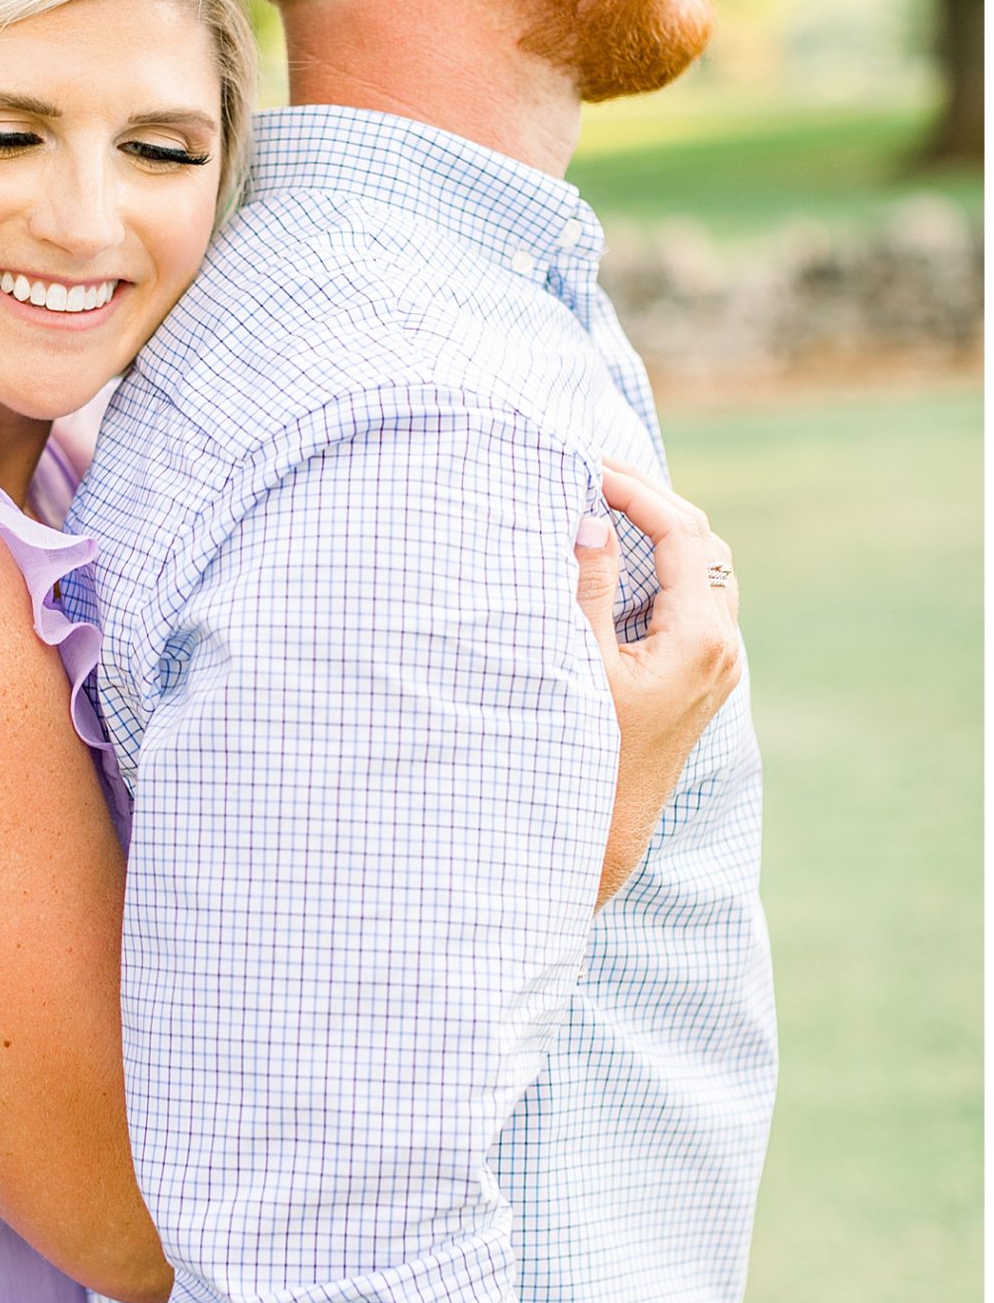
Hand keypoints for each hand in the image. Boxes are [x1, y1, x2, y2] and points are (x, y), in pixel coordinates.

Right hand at [574, 460, 742, 907]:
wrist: (608, 833)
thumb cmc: (587, 755)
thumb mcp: (579, 667)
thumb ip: (586, 591)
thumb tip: (593, 522)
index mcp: (699, 640)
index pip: (681, 534)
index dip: (637, 491)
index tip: (590, 469)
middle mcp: (723, 649)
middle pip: (702, 544)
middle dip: (652, 500)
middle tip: (596, 473)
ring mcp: (719, 665)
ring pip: (705, 570)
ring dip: (662, 532)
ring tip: (607, 505)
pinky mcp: (705, 678)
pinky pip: (697, 600)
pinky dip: (664, 566)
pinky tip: (621, 559)